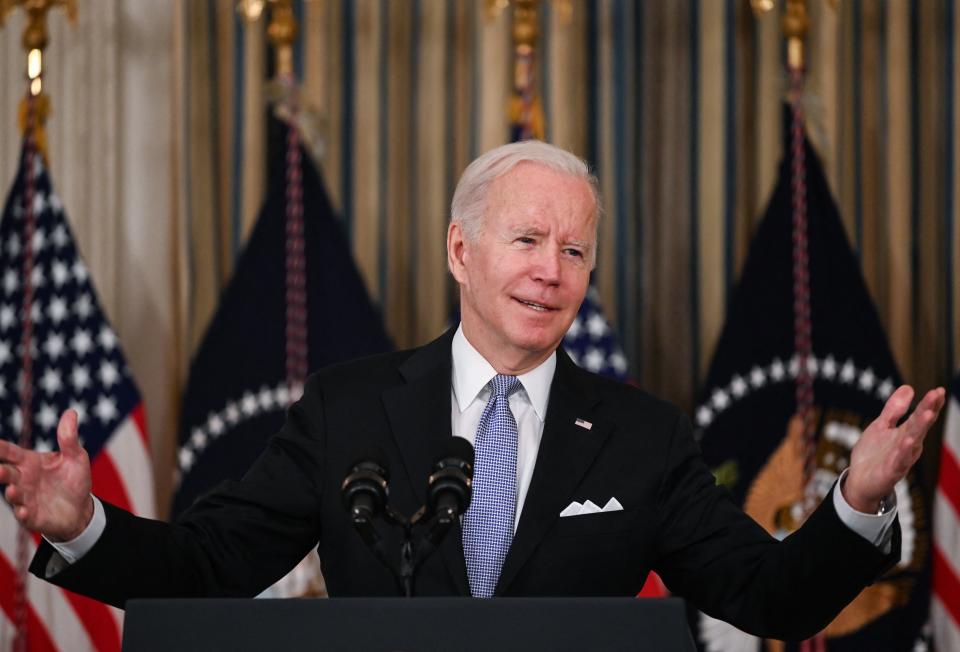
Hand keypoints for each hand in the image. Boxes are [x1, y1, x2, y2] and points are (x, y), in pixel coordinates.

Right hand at [0, 409, 93, 540]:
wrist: (82, 508)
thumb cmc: (74, 479)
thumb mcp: (76, 457)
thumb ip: (69, 438)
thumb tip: (71, 412)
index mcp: (30, 462)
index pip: (10, 453)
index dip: (0, 448)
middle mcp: (23, 480)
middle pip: (6, 473)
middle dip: (0, 471)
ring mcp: (26, 499)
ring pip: (13, 495)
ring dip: (11, 493)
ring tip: (12, 490)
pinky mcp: (33, 516)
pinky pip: (25, 516)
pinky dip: (23, 513)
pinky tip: (25, 511)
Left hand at [844, 385, 945, 512]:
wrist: (859, 480)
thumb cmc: (873, 454)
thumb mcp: (881, 426)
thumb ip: (894, 409)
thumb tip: (908, 387)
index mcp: (906, 433)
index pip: (920, 415)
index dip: (929, 403)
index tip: (938, 389)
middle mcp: (908, 445)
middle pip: (919, 425)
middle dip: (928, 410)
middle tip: (936, 394)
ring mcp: (901, 458)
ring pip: (913, 441)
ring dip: (920, 427)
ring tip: (928, 413)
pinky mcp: (891, 471)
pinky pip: (899, 460)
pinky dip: (904, 451)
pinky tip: (908, 440)